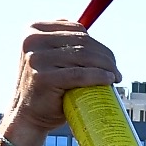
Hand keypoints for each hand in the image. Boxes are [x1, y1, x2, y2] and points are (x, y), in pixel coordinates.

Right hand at [2, 21, 120, 145]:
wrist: (28, 115)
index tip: (110, 60)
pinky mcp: (43, 77)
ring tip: (116, 77)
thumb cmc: (47, 87)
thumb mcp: (51, 59)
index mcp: (34, 30)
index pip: (77, 30)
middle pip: (82, 42)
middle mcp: (32, 41)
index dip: (98, 44)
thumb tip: (97, 42)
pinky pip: (79, 74)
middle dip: (106, 56)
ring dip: (106, 66)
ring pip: (83, 56)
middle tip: (117, 71)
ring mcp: (36, 59)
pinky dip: (98, 76)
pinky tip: (109, 80)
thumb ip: (65, 45)